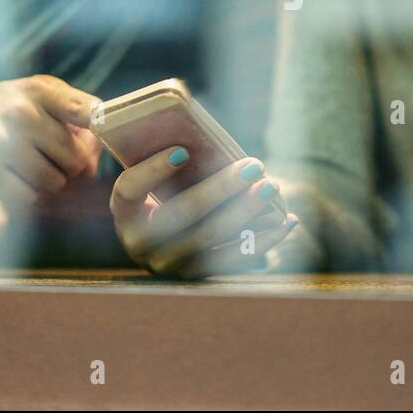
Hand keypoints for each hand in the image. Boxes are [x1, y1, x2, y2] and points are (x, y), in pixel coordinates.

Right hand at [0, 75, 100, 207]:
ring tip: (30, 167)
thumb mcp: (32, 94)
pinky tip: (12, 178)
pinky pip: (29, 197)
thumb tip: (98, 151)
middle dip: (70, 167)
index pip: (89, 113)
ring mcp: (1, 143)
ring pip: (55, 182)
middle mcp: (20, 113)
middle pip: (77, 160)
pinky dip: (26, 194)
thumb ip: (74, 111)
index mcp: (38, 90)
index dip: (103, 132)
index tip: (104, 139)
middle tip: (53, 161)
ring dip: (49, 183)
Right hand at [111, 149, 298, 277]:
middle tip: (254, 166)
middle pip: (183, 213)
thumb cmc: (166, 193)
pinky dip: (265, 240)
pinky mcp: (198, 276)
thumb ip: (169, 158)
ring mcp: (169, 264)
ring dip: (247, 212)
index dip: (152, 171)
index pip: (129, 190)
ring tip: (271, 187)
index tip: (183, 150)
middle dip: (222, 188)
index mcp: (124, 212)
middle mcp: (140, 244)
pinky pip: (233, 259)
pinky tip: (287, 220)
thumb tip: (204, 136)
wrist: (164, 243)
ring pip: (211, 237)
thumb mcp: (157, 181)